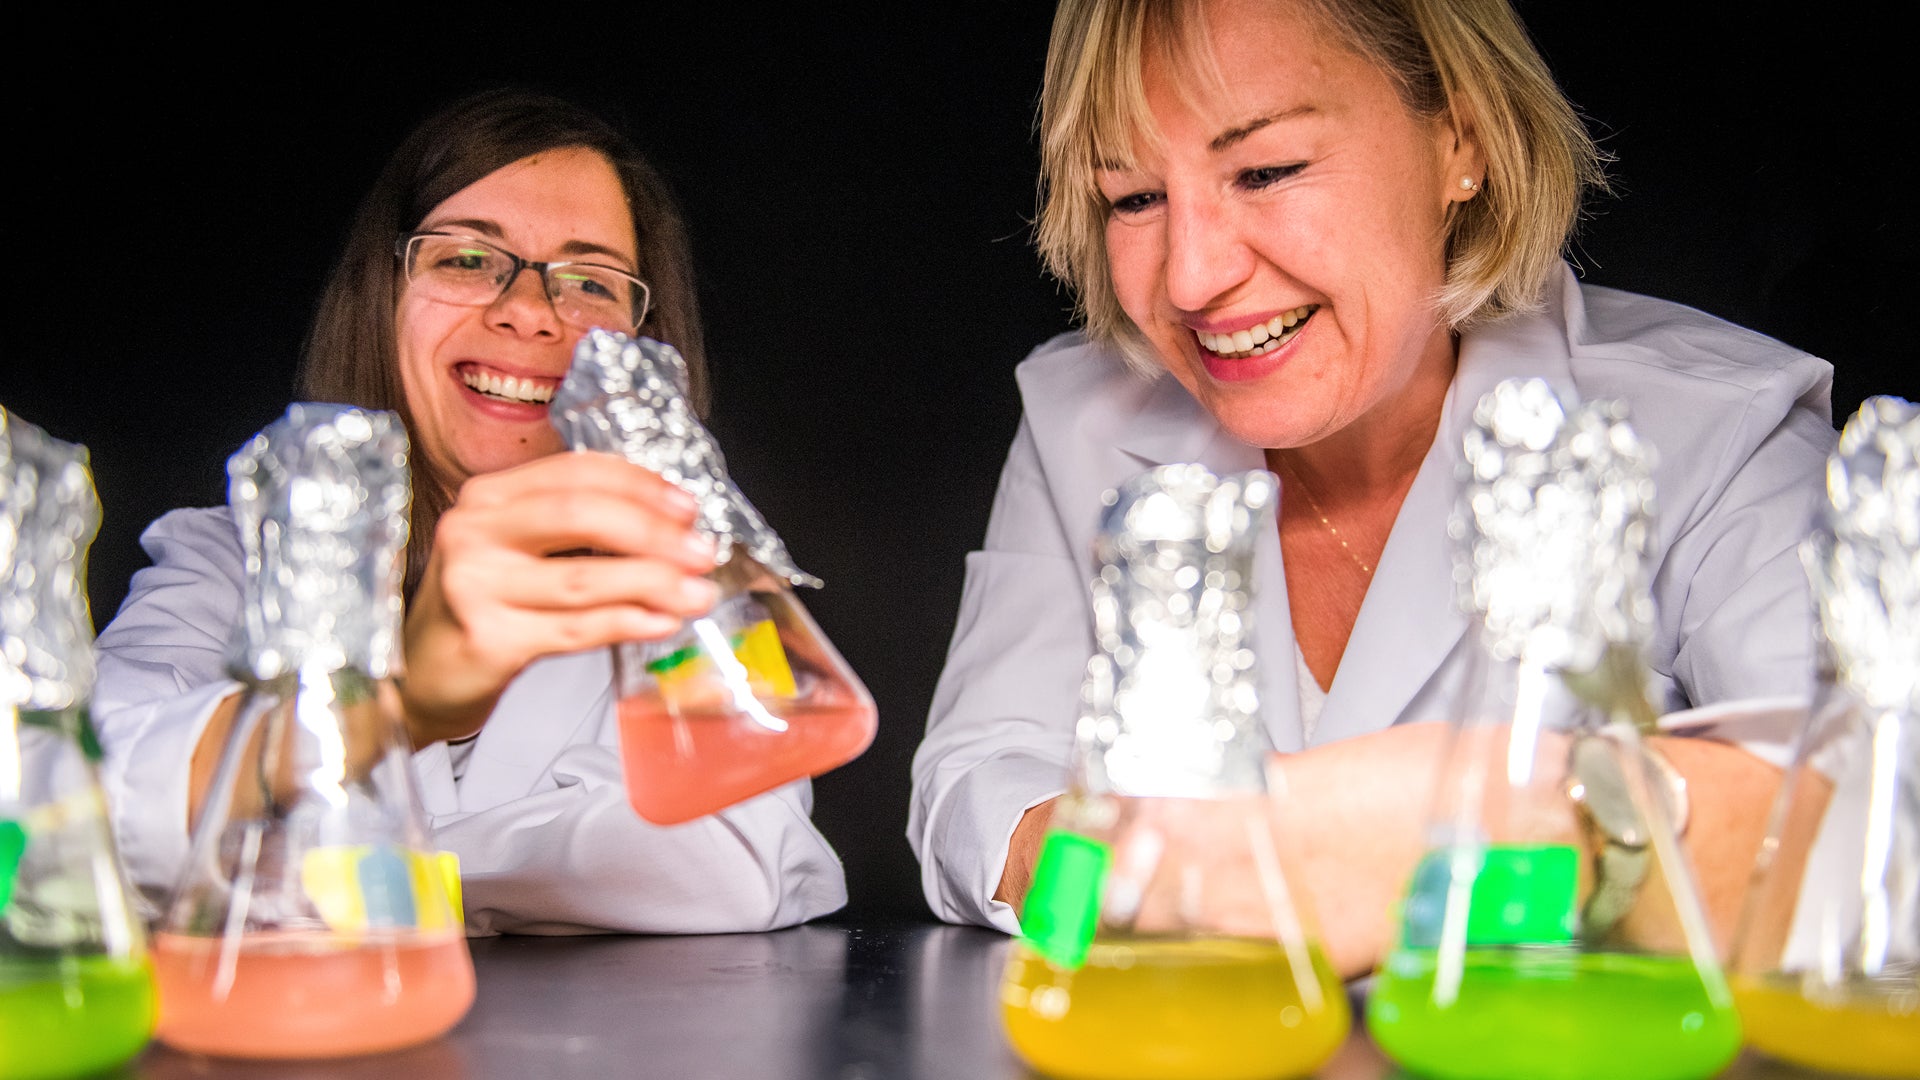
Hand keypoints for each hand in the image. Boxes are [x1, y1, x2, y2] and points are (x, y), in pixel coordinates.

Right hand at [399, 452, 719, 746]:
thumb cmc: (483, 606)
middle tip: (702, 552)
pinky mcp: (488, 639)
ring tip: (697, 594)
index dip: (640, 486)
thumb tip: (672, 529)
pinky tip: (661, 622)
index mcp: (489, 497)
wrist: (421, 673)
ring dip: (653, 584)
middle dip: (653, 532)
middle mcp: (474, 531)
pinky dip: (626, 623)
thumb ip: (579, 531)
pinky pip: (574, 628)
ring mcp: (475, 585)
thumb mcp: (519, 550)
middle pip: (579, 515)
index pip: (575, 474)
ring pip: (583, 577)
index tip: (687, 508)